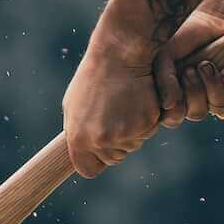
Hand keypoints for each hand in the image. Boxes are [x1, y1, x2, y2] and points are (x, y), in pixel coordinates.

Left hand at [62, 38, 162, 177]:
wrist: (119, 53)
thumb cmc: (95, 76)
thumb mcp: (74, 105)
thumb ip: (76, 132)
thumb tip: (79, 151)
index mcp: (78, 138)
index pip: (88, 169)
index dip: (96, 161)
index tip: (100, 148)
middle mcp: (100, 140)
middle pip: (114, 158)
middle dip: (116, 142)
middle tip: (114, 114)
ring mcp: (124, 133)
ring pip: (133, 144)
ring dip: (132, 130)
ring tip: (124, 102)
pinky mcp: (145, 123)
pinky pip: (149, 131)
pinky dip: (147, 119)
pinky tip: (138, 99)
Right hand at [152, 9, 223, 126]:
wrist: (210, 15)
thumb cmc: (182, 33)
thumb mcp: (164, 53)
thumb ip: (163, 79)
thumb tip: (169, 106)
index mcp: (173, 92)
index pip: (173, 118)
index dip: (177, 107)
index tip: (178, 81)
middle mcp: (194, 96)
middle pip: (197, 114)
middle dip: (195, 91)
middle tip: (191, 68)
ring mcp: (215, 91)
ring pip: (218, 107)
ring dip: (212, 85)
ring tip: (207, 63)